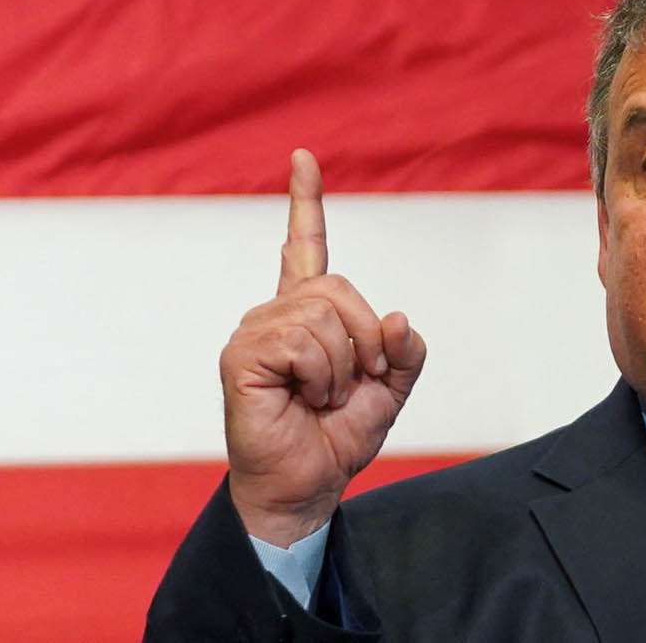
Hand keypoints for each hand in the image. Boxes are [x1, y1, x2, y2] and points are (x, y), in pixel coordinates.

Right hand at [220, 149, 425, 545]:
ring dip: (340, 370)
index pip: (305, 245)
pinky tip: (301, 400)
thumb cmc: (337, 438)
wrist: (306, 486)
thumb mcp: (390, 391)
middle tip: (351, 385)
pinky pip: (302, 344)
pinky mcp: (241, 355)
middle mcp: (276, 312)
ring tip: (320, 398)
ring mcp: (255, 330)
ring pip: (323, 318)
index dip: (305, 201)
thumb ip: (404, 352)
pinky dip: (319, 378)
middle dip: (365, 340)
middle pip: (338, 289)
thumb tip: (397, 318)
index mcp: (306, 312)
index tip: (303, 158)